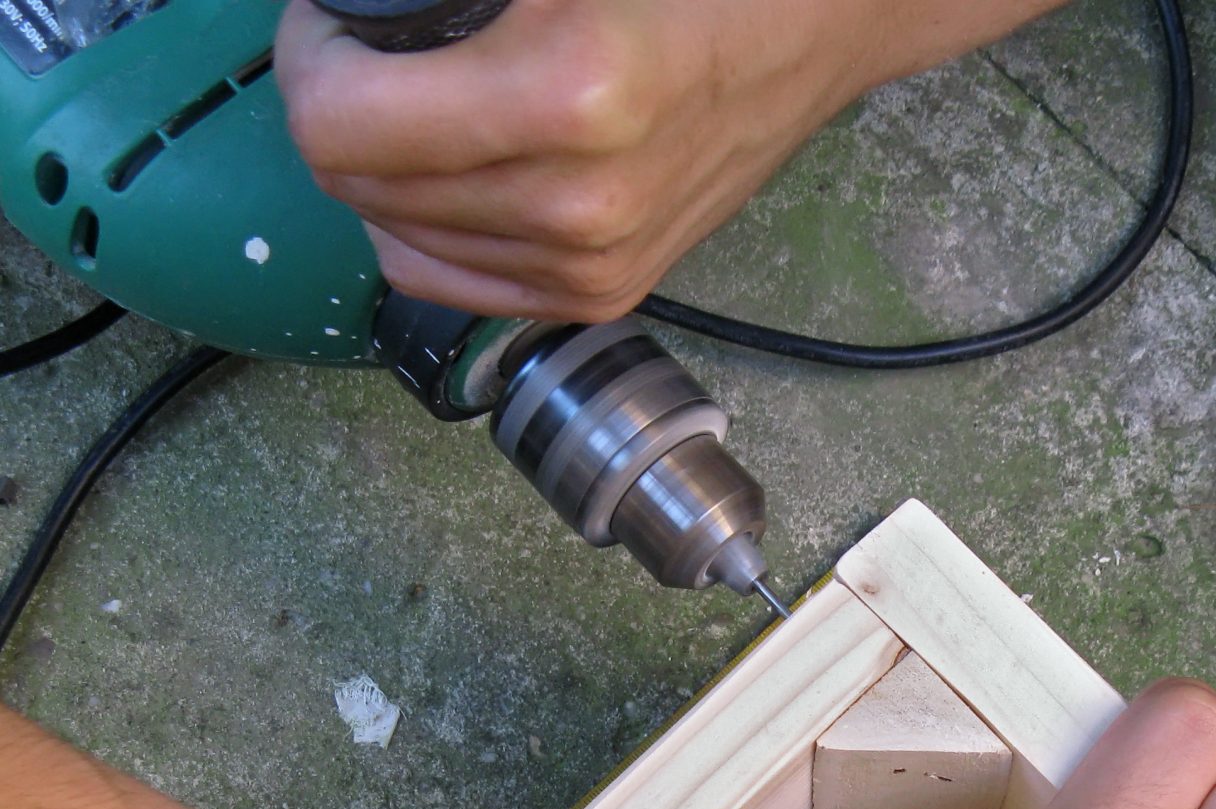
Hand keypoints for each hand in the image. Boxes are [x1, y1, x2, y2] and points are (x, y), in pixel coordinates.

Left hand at [275, 0, 1064, 321]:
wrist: (821, 23)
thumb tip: (360, 8)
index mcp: (570, 94)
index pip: (339, 124)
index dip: (311, 58)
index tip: (338, 22)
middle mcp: (580, 200)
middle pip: (355, 186)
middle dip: (340, 108)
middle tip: (374, 52)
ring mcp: (595, 259)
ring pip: (394, 239)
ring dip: (384, 169)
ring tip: (426, 105)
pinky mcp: (605, 290)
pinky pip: (449, 280)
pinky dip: (428, 226)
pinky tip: (457, 169)